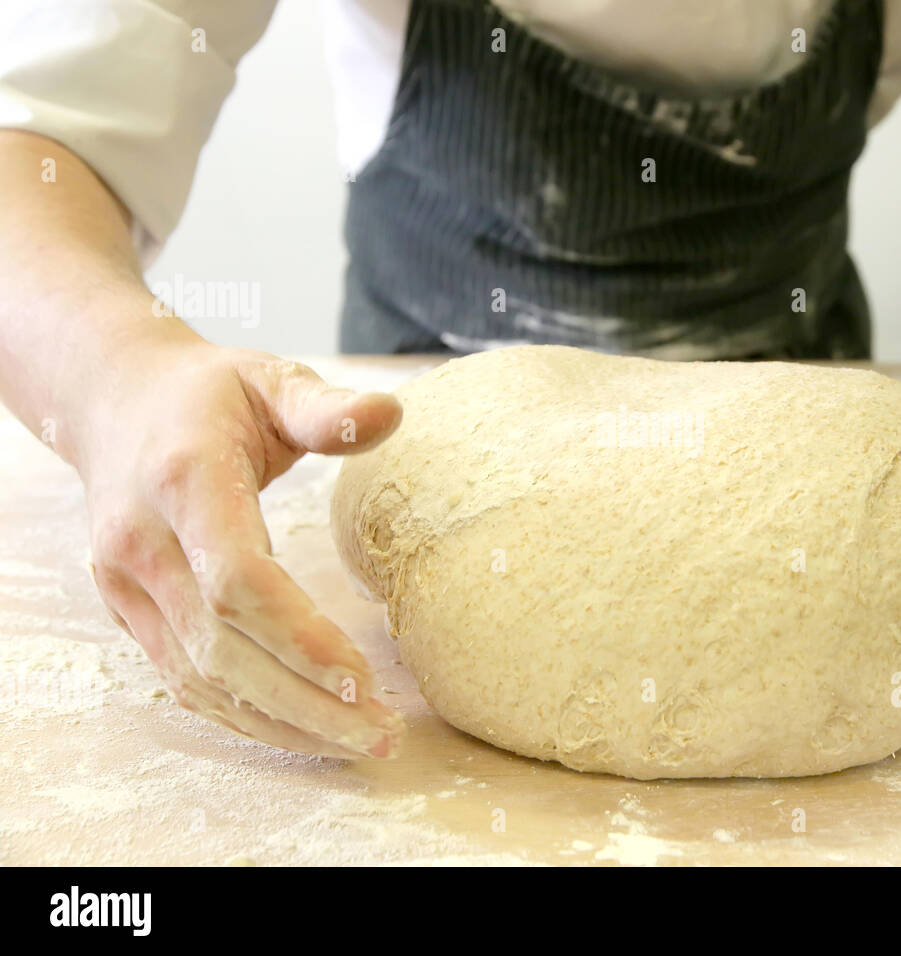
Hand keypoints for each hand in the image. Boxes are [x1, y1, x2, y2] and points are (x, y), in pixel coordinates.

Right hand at [73, 331, 405, 756]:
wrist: (113, 400)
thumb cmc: (209, 393)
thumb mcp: (270, 379)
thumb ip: (325, 407)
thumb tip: (391, 412)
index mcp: (184, 480)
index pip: (238, 581)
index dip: (300, 638)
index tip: (366, 678)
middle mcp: (143, 541)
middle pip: (223, 648)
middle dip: (306, 701)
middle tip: (383, 733)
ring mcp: (126, 582)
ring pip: (200, 677)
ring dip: (281, 721)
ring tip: (358, 743)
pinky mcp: (127, 608)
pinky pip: (182, 679)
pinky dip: (242, 714)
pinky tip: (300, 730)